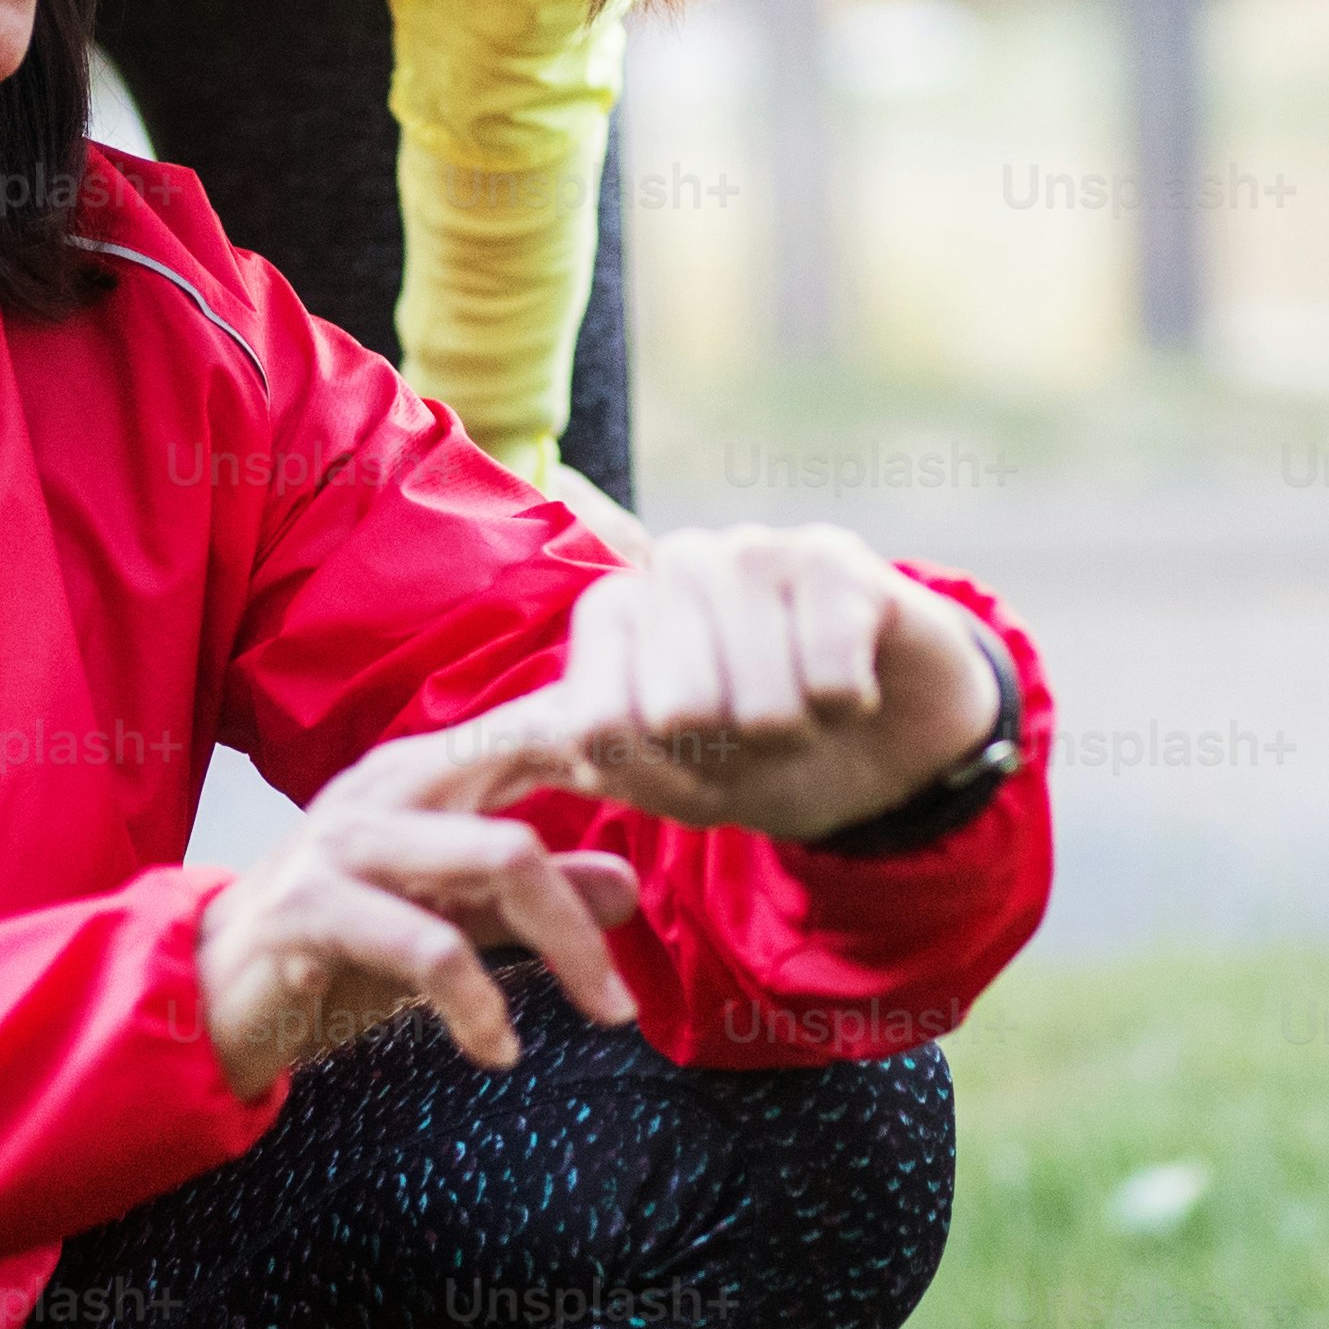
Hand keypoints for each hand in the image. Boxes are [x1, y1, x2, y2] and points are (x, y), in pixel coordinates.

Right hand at [194, 721, 647, 1099]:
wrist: (201, 998)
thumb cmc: (330, 953)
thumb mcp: (447, 921)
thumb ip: (527, 900)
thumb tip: (626, 885)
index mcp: (421, 776)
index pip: (532, 741)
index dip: (611, 767)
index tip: (682, 817)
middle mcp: (387, 789)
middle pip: (528, 808)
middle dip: (588, 903)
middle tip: (630, 1000)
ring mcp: (346, 841)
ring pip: (498, 860)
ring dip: (565, 951)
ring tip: (600, 1019)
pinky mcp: (313, 905)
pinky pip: (429, 943)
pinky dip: (480, 1005)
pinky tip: (499, 1050)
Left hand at [499, 525, 1006, 847]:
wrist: (887, 746)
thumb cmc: (760, 760)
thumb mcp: (663, 778)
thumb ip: (575, 757)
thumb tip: (440, 768)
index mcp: (613, 617)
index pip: (601, 727)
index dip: (662, 777)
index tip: (692, 765)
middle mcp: (672, 567)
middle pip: (681, 711)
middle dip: (733, 757)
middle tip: (757, 739)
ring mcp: (754, 550)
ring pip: (761, 699)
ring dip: (795, 736)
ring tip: (804, 713)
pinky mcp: (835, 558)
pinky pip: (830, 674)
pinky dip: (847, 708)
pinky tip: (850, 685)